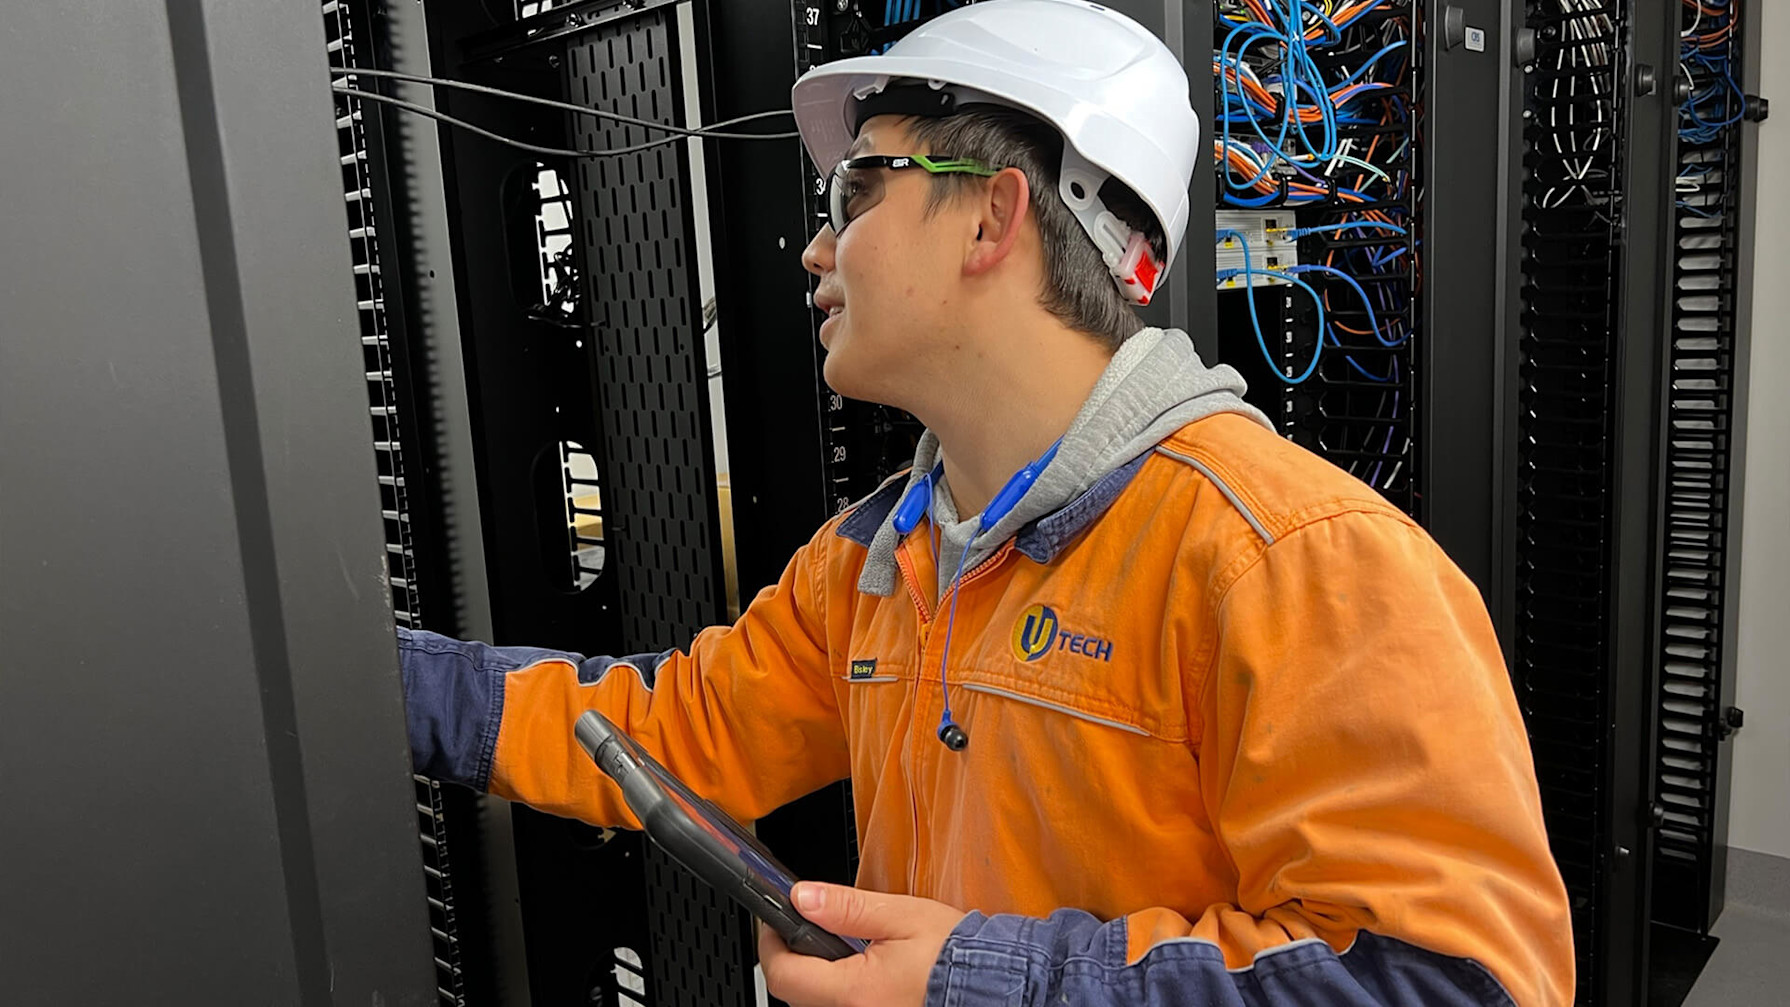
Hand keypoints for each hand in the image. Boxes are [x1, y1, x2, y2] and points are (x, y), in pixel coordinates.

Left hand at [759, 882, 965, 1006]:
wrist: (996, 985)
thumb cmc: (955, 954)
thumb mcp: (900, 916)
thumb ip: (846, 908)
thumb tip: (803, 898)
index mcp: (854, 992)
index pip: (783, 975)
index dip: (770, 945)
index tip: (774, 923)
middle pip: (795, 993)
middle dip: (793, 958)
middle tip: (806, 928)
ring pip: (816, 1004)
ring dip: (816, 976)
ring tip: (840, 947)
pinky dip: (840, 990)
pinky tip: (859, 971)